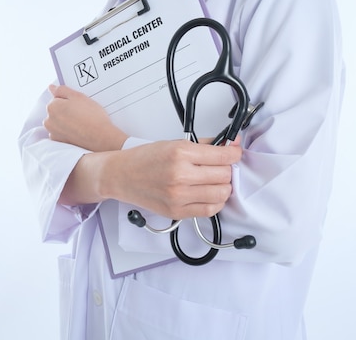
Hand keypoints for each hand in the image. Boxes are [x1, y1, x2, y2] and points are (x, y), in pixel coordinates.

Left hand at [44, 84, 127, 151]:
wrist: (100, 138)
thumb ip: (62, 90)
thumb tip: (51, 88)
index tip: (79, 105)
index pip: (57, 99)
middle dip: (66, 110)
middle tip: (82, 113)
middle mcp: (48, 121)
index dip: (69, 100)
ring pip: (59, 122)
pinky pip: (61, 132)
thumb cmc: (91, 116)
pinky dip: (68, 131)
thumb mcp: (78, 96)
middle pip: (56, 111)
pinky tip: (79, 130)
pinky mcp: (59, 142)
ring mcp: (53, 133)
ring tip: (82, 122)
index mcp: (52, 107)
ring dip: (66, 121)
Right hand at [97, 139, 241, 218]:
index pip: (223, 156)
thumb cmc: (144, 159)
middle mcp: (180, 175)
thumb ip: (204, 145)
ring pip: (221, 194)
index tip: (234, 152)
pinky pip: (209, 210)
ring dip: (222, 186)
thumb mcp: (174, 143)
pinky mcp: (177, 211)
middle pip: (224, 175)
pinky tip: (208, 194)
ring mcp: (179, 196)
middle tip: (220, 166)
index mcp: (180, 153)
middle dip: (226, 169)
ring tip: (213, 180)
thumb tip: (230, 144)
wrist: (120, 175)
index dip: (234, 153)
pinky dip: (215, 202)